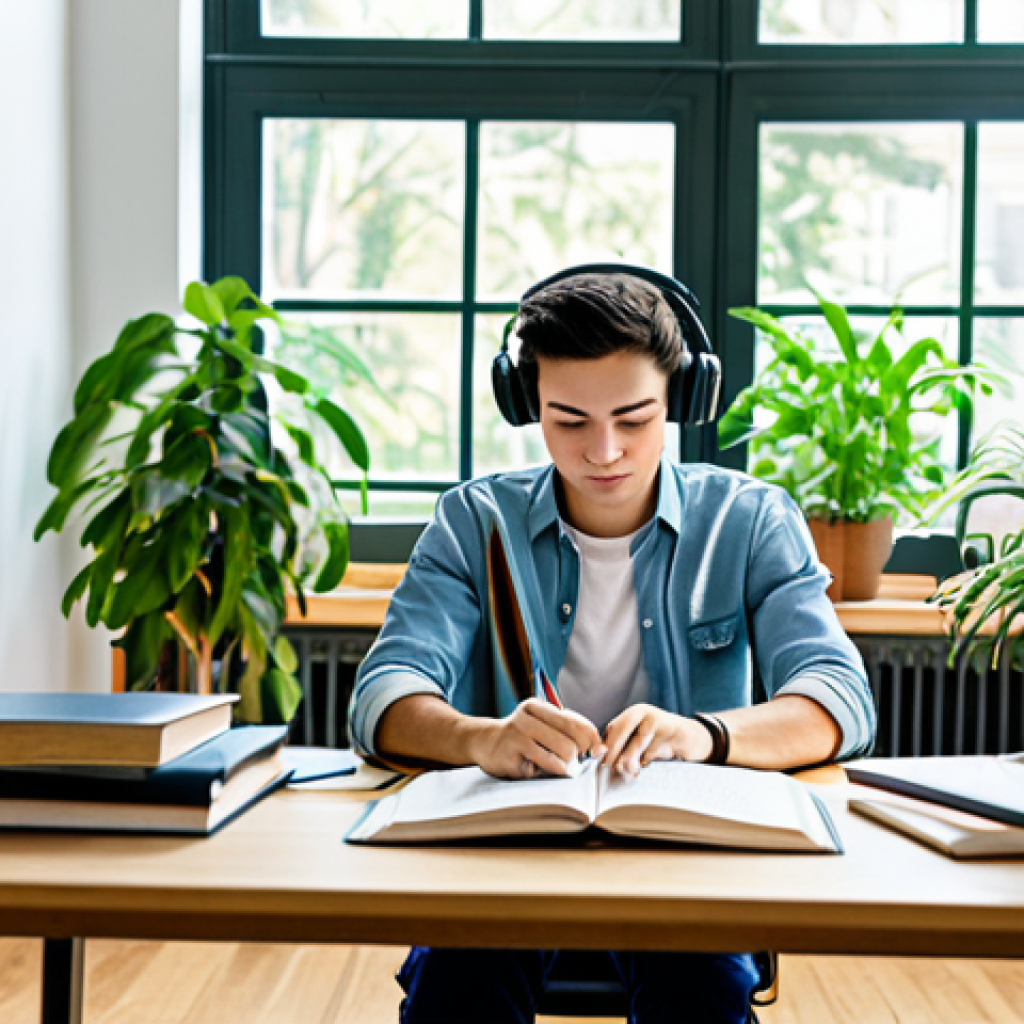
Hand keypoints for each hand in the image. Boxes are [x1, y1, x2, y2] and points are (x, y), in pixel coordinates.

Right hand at [469, 698, 605, 779]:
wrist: (484, 743)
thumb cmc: (520, 738)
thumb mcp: (541, 727)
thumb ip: (567, 731)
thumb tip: (599, 747)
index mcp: (537, 707)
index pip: (574, 720)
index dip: (592, 737)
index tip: (598, 750)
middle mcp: (527, 716)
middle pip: (571, 736)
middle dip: (580, 754)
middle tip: (575, 762)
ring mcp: (517, 733)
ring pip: (563, 749)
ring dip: (568, 764)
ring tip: (560, 767)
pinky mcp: (511, 753)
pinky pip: (546, 763)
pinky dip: (553, 769)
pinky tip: (542, 769)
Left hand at [603, 704, 713, 777]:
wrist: (688, 738)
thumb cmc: (658, 741)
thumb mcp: (640, 741)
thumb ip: (624, 746)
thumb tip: (604, 759)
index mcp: (633, 713)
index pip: (614, 727)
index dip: (607, 745)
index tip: (602, 761)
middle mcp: (643, 712)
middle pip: (622, 729)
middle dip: (614, 750)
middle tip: (610, 766)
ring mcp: (657, 719)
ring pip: (638, 741)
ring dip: (630, 758)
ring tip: (627, 769)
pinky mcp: (670, 729)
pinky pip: (654, 748)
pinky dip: (647, 759)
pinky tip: (645, 764)